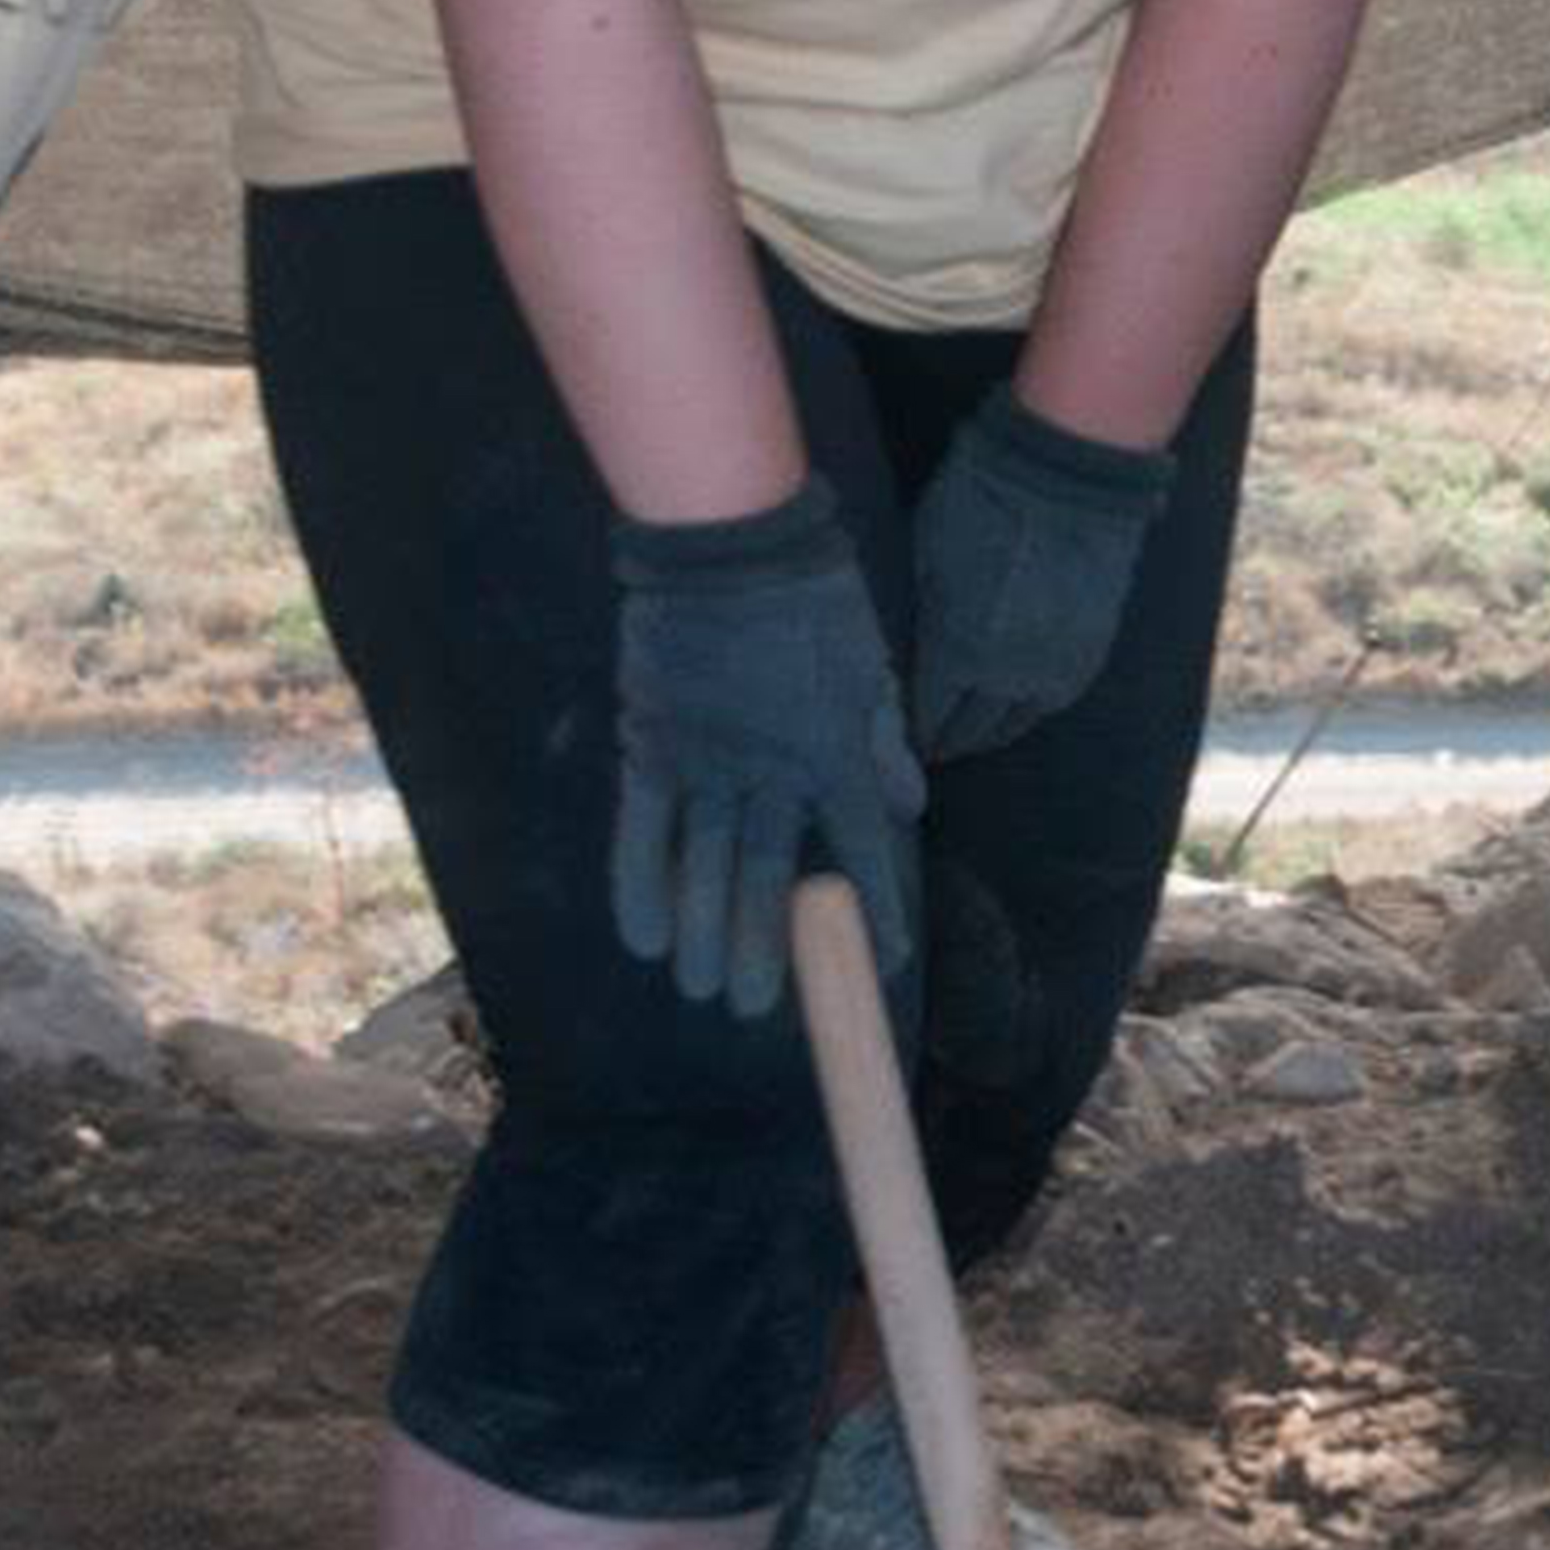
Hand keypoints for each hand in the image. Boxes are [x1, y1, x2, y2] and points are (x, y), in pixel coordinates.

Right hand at [608, 481, 920, 1021]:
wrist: (731, 542)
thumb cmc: (810, 598)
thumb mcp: (868, 667)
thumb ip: (882, 743)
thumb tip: (908, 809)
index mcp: (836, 753)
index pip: (863, 850)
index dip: (876, 909)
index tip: (882, 963)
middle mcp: (773, 774)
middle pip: (769, 878)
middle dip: (763, 949)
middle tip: (752, 1007)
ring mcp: (707, 764)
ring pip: (704, 867)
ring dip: (702, 935)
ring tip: (701, 990)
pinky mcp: (653, 746)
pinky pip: (642, 830)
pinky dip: (641, 886)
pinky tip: (645, 939)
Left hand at [901, 394, 1167, 761]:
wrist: (1067, 473)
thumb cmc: (981, 501)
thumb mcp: (927, 555)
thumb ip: (923, 614)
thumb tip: (912, 648)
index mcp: (958, 649)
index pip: (931, 713)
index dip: (917, 731)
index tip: (906, 741)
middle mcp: (1007, 671)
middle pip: (974, 729)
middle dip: (950, 741)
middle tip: (935, 750)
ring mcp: (1054, 663)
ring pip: (1017, 722)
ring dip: (991, 733)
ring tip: (974, 737)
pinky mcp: (1090, 646)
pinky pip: (1055, 698)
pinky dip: (1031, 710)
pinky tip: (1019, 709)